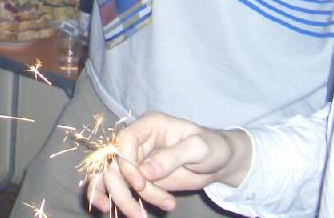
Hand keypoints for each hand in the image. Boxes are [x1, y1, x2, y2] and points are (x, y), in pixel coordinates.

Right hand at [87, 112, 252, 217]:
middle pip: (114, 162)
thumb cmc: (212, 147)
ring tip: (144, 215)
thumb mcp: (199, 148)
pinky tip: (131, 213)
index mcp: (149, 125)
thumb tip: (146, 172)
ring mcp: (136, 159)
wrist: (219, 162)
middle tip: (139, 214)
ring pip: (114, 178)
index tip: (140, 184)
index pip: (125, 140)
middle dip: (123, 189)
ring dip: (124, 199)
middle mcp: (138, 141)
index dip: (127, 163)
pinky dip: (121, 201)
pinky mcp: (139, 177)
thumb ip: (172, 157)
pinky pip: (123, 188)